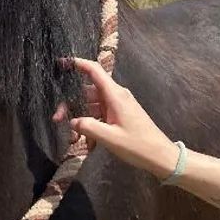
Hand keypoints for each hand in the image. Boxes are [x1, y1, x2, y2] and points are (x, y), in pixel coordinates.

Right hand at [56, 57, 180, 180]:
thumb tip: (72, 121)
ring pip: (91, 106)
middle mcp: (116, 96)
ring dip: (81, 119)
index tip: (62, 62)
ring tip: (74, 139)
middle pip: (87, 92)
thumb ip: (87, 127)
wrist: (161, 156)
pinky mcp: (119, 116)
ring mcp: (118, 106)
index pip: (94, 71)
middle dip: (71, 105)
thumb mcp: (110, 138)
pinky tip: (88, 143)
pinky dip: (92, 126)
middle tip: (57, 120)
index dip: (78, 63)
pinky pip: (99, 116)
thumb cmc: (138, 145)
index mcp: (115, 95)